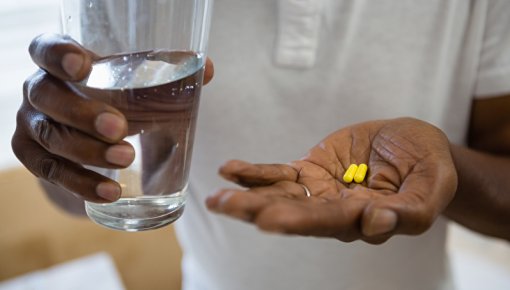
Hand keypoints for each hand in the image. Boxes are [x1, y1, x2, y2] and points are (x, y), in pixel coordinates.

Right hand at [12, 33, 213, 202]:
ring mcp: (32, 125)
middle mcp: (39, 90)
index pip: (46, 49)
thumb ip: (167, 76)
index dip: (58, 55)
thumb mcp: (134, 86)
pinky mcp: (34, 158)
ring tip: (126, 159)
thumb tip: (207, 69)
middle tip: (120, 128)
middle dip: (83, 113)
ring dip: (88, 152)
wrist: (89, 138)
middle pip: (47, 96)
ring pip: (51, 138)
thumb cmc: (115, 102)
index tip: (82, 66)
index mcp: (60, 64)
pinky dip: (81, 183)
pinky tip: (110, 192)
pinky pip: (52, 173)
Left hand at [206, 118, 457, 243]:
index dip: (302, 221)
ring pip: (280, 197)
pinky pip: (279, 174)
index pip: (331, 223)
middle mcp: (336, 211)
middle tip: (226, 206)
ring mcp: (320, 192)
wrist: (412, 143)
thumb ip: (411, 210)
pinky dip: (254, 173)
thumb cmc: (428, 165)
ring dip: (246, 196)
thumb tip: (376, 224)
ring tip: (216, 198)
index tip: (272, 220)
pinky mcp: (310, 171)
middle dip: (258, 211)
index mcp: (367, 219)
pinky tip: (229, 170)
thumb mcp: (433, 185)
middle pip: (294, 214)